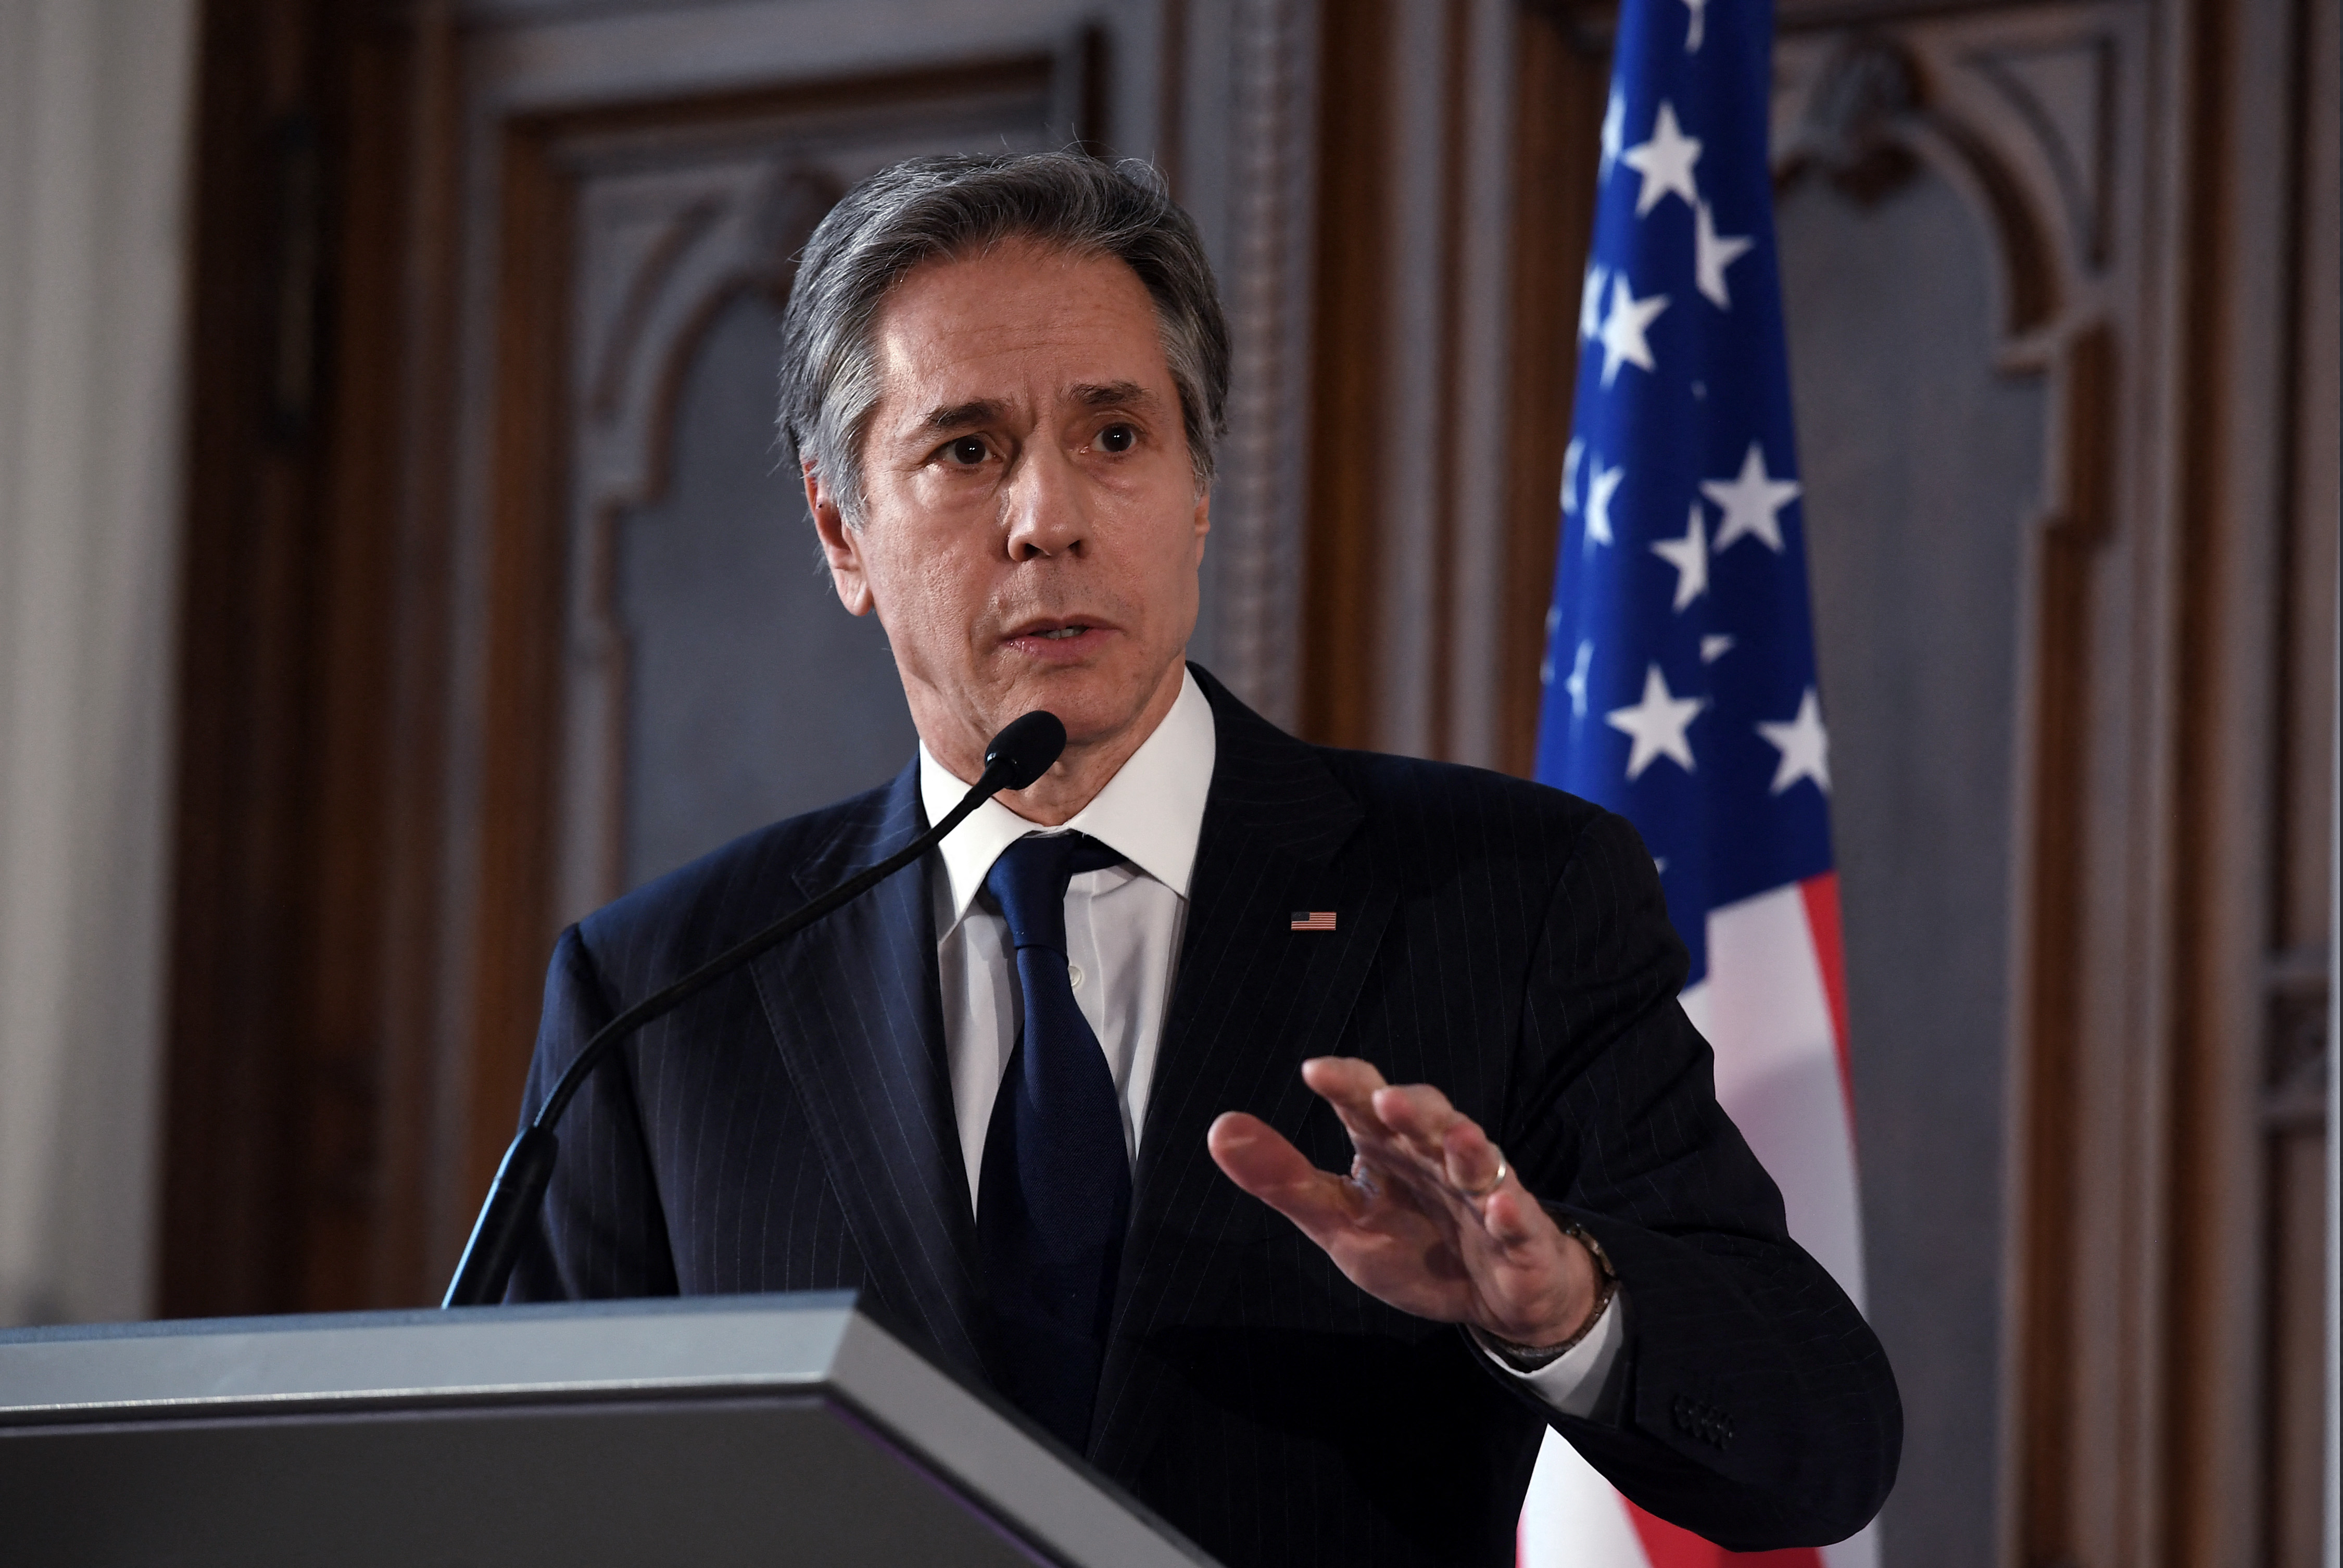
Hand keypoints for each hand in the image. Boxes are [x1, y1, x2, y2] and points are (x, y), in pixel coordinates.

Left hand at [1207, 1056, 1600, 1349]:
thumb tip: (1220, 1129)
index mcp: (1387, 1147)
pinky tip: (1499, 1207)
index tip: (1316, 1072)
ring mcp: (1482, 1193)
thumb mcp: (1340, 1220)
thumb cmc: (1414, 1246)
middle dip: (1412, 1108)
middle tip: (1385, 1099)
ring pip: (1477, 1159)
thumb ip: (1284, 1179)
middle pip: (1427, 1119)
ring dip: (1468, 1146)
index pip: (1365, 1102)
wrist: (1492, 1298)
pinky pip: (1516, 1220)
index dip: (1347, 1083)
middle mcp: (1436, 1157)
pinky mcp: (1518, 1233)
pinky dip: (1510, 1212)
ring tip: (1456, 1137)